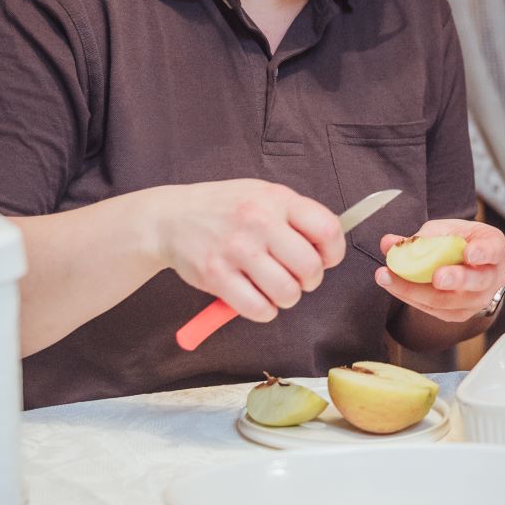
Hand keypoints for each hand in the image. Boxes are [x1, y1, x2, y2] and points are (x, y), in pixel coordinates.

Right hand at [149, 180, 344, 322]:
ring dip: (286, 297)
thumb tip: (329, 245)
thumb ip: (296, 215)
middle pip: (310, 267)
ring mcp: (236, 250)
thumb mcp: (263, 194)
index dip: (333, 252)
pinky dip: (263, 311)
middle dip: (310, 280)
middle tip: (297, 277)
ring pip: (287, 293)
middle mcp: (258, 221)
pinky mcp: (216, 276)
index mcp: (277, 199)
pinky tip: (255, 297)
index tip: (325, 259)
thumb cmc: (224, 208)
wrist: (171, 217)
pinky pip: (258, 309)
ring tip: (273, 287)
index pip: (327, 229)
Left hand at [376, 219, 504, 323]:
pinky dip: (409, 296)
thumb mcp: (449, 230)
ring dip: (414, 289)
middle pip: (476, 282)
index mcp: (493, 249)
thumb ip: (423, 236)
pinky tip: (392, 285)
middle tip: (437, 276)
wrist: (472, 267)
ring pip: (447, 300)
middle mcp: (491, 278)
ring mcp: (475, 300)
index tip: (469, 253)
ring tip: (389, 277)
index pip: (492, 251)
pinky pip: (432, 308)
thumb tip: (388, 243)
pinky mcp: (457, 314)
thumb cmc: (463, 243)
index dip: (482, 253)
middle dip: (455, 279)